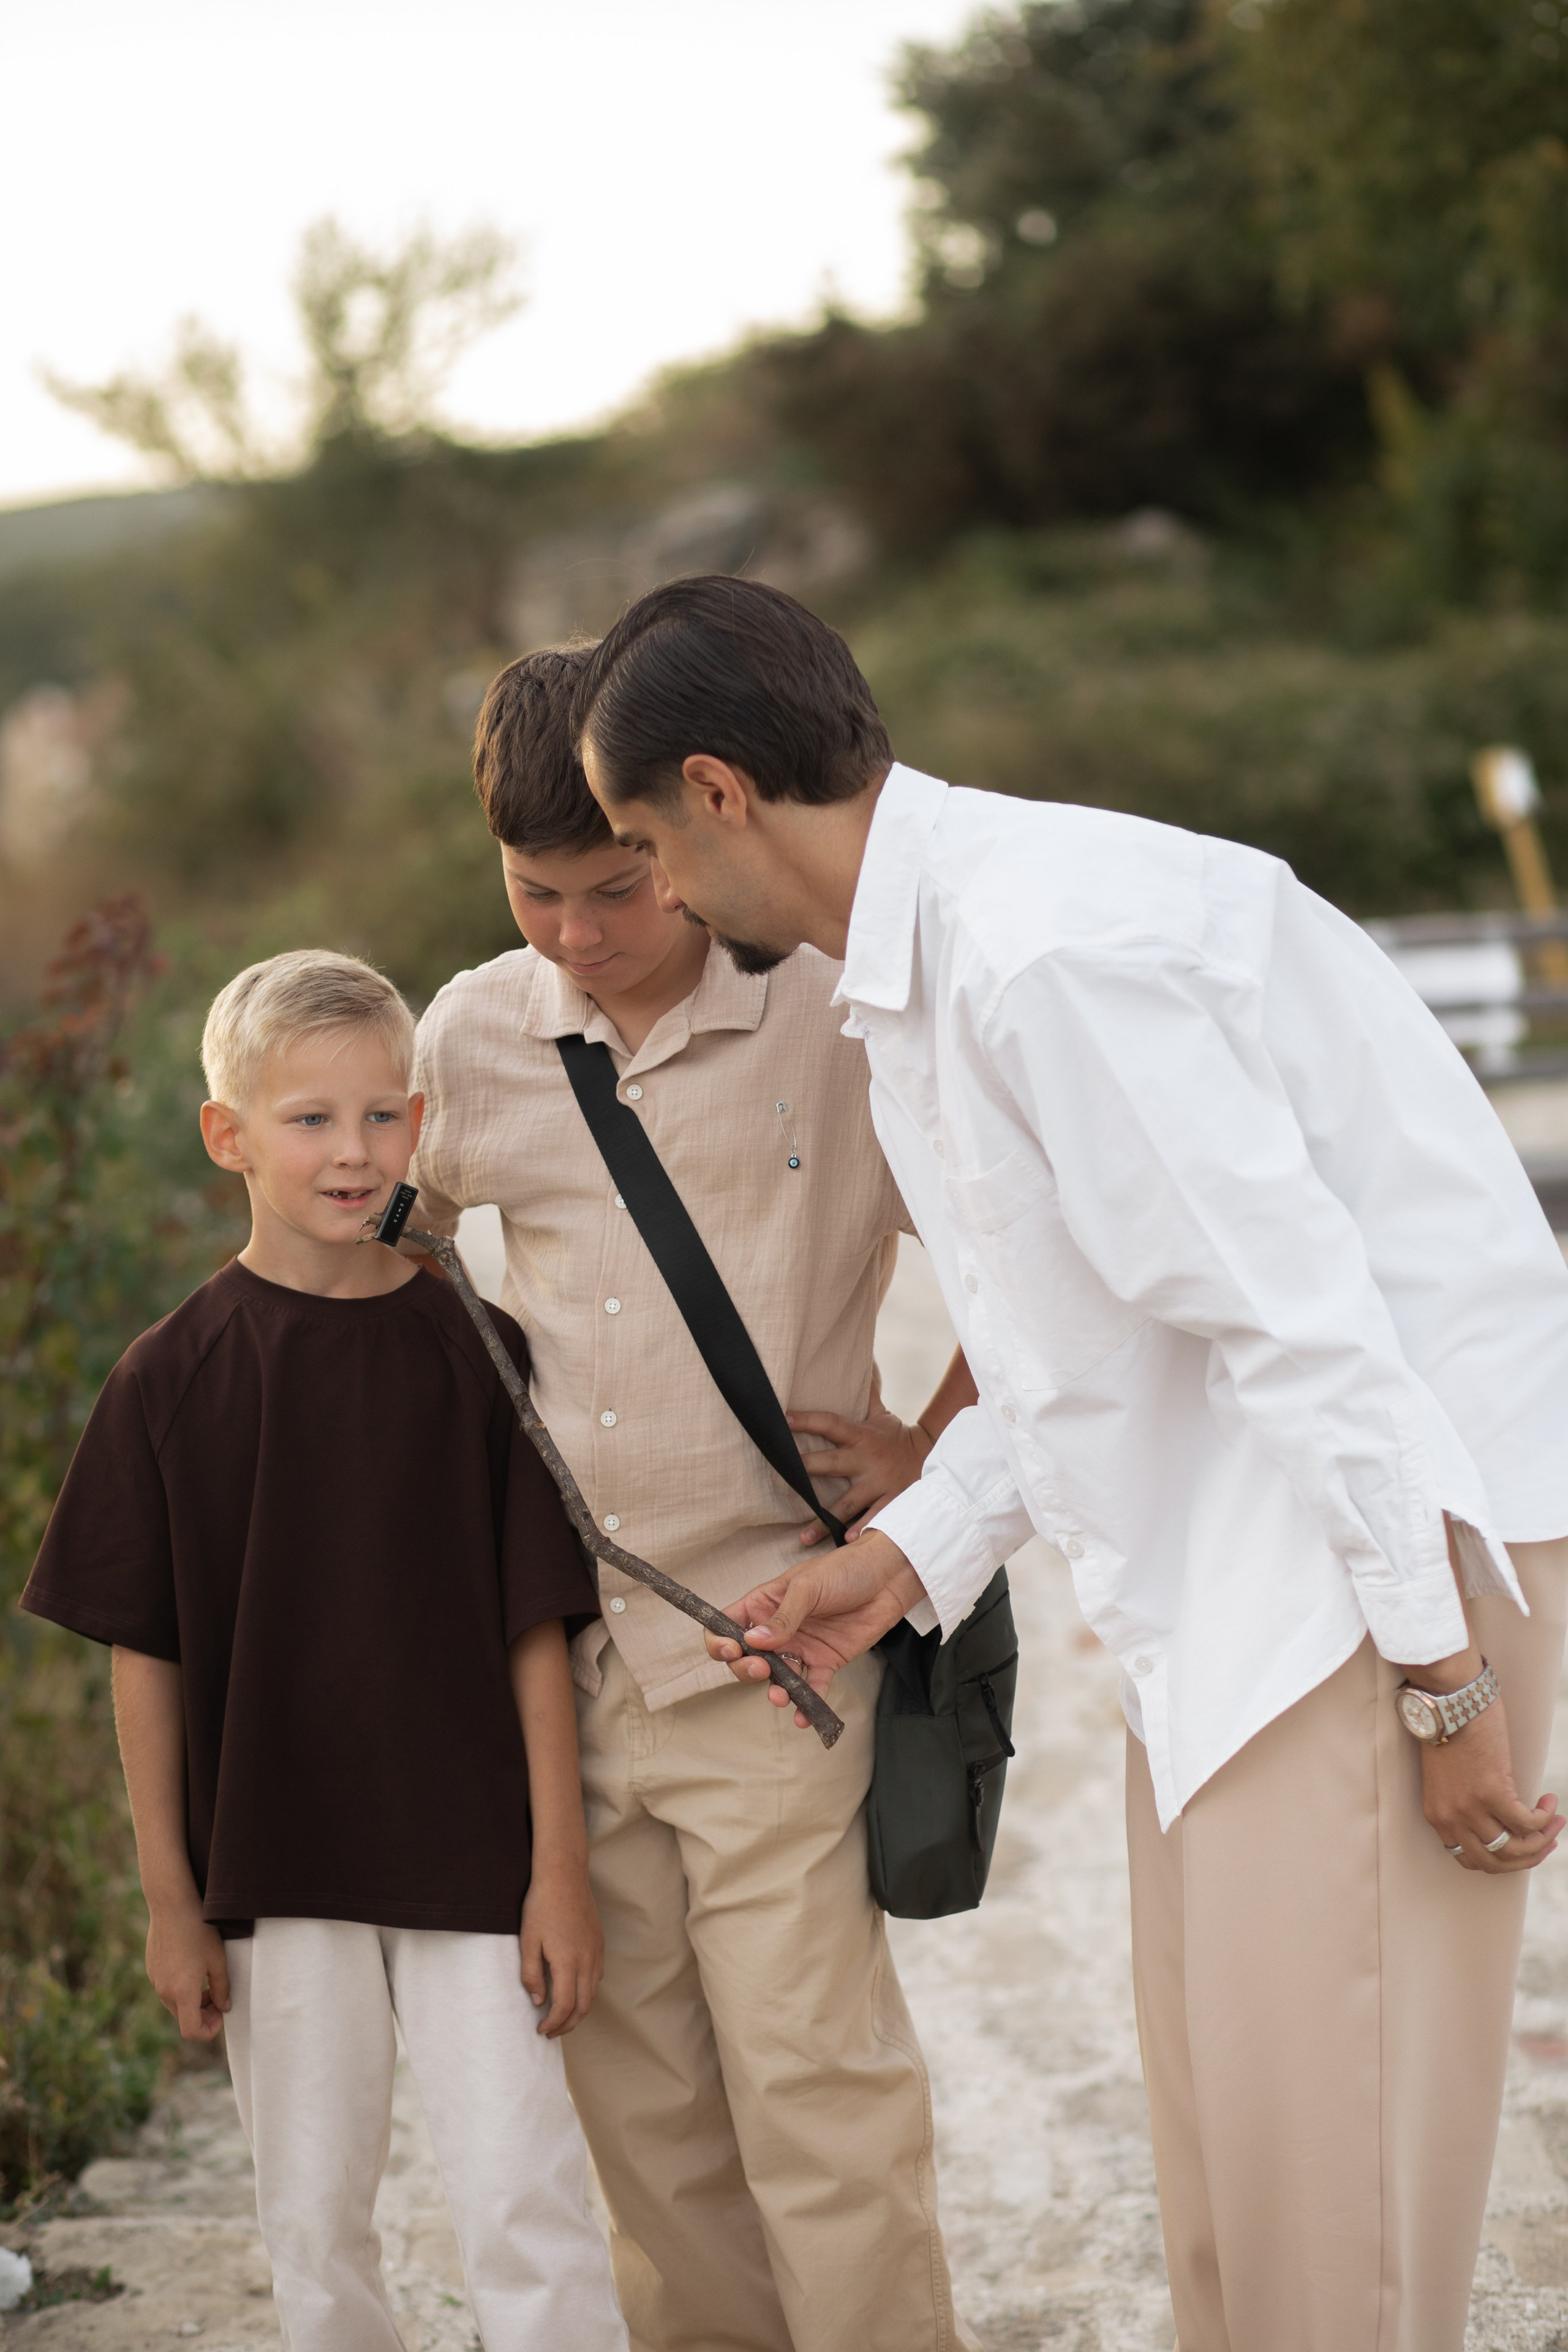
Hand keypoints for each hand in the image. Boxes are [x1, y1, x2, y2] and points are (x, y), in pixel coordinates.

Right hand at [145, 1903, 230, 2040]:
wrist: (171, 1905)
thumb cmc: (199, 1930)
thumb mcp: (218, 1959)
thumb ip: (222, 1988)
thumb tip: (224, 2007)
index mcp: (182, 1992)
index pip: (191, 2031)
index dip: (209, 2031)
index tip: (220, 2013)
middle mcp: (164, 1991)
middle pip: (184, 2018)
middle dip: (203, 2014)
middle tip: (218, 1996)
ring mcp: (154, 1980)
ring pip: (175, 2004)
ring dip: (192, 2001)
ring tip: (207, 1979)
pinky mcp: (151, 1969)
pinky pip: (166, 1989)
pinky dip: (181, 1988)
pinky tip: (192, 1966)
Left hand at [519, 1864, 604, 2035]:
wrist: (564, 1875)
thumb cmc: (541, 1906)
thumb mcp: (528, 1940)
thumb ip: (531, 1974)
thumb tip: (539, 2000)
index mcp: (567, 1962)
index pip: (564, 2007)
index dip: (554, 2024)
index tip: (541, 2030)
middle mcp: (587, 1960)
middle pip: (584, 2007)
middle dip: (568, 2025)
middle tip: (551, 2031)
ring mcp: (596, 1951)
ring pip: (594, 1992)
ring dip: (579, 2010)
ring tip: (561, 2014)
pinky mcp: (599, 1943)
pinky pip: (597, 1976)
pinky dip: (587, 1991)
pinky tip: (573, 1988)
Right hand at [705, 1530, 926, 1719]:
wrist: (887, 1577)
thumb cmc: (845, 1570)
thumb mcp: (808, 1586)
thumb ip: (783, 1617)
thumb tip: (753, 1641)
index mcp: (764, 1604)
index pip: (727, 1626)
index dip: (720, 1642)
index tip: (732, 1650)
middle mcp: (778, 1630)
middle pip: (746, 1658)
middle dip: (746, 1669)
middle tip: (760, 1668)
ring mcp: (801, 1648)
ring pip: (777, 1678)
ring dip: (775, 1691)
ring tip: (781, 1695)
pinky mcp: (825, 1662)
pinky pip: (812, 1688)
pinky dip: (807, 1704)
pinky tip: (804, 1718)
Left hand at [788, 1380, 932, 1546]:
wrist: (936, 1457)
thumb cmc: (897, 1437)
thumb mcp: (882, 1414)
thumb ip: (867, 1392)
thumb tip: (867, 1359)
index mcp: (860, 1436)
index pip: (830, 1423)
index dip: (807, 1420)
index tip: (783, 1419)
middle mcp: (866, 1460)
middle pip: (831, 1463)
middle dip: (807, 1468)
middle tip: (783, 1473)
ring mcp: (878, 1484)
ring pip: (847, 1503)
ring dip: (824, 1520)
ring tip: (803, 1538)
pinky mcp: (891, 1502)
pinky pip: (874, 1519)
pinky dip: (862, 1530)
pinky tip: (847, 1541)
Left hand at [1418, 1697, 1563, 1872]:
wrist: (1446, 1699)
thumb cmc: (1450, 1727)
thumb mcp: (1448, 1776)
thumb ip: (1464, 1800)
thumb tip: (1498, 1816)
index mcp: (1437, 1815)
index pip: (1469, 1858)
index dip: (1501, 1858)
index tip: (1521, 1845)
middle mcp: (1451, 1817)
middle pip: (1493, 1862)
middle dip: (1526, 1857)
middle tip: (1547, 1840)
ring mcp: (1470, 1808)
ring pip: (1514, 1848)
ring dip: (1542, 1839)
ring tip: (1555, 1822)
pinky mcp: (1492, 1792)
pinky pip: (1527, 1822)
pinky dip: (1544, 1817)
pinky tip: (1550, 1801)